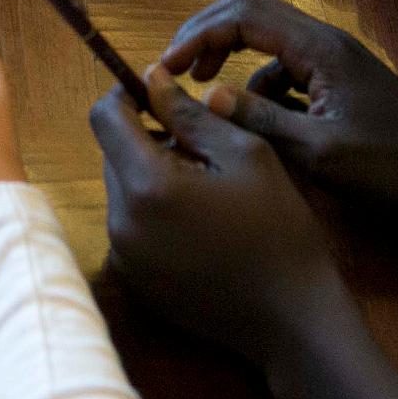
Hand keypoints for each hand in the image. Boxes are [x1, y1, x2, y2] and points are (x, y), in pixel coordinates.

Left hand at [89, 64, 344, 361]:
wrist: (293, 320)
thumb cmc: (279, 230)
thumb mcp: (244, 154)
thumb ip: (190, 114)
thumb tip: (151, 78)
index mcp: (146, 186)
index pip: (104, 118)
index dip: (128, 96)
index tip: (162, 98)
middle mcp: (121, 223)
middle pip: (112, 154)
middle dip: (148, 140)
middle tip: (204, 151)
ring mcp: (123, 258)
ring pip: (122, 190)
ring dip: (152, 177)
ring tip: (208, 192)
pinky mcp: (133, 282)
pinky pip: (130, 226)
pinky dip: (154, 214)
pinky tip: (201, 227)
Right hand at [161, 0, 397, 246]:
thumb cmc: (394, 169)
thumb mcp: (319, 153)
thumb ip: (258, 121)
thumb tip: (202, 97)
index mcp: (318, 47)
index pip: (241, 15)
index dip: (196, 36)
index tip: (165, 69)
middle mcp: (322, 42)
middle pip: (248, 14)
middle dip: (205, 37)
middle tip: (173, 73)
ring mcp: (331, 62)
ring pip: (264, 46)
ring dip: (229, 65)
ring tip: (204, 104)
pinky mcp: (336, 85)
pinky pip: (283, 75)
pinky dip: (257, 92)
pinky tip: (254, 128)